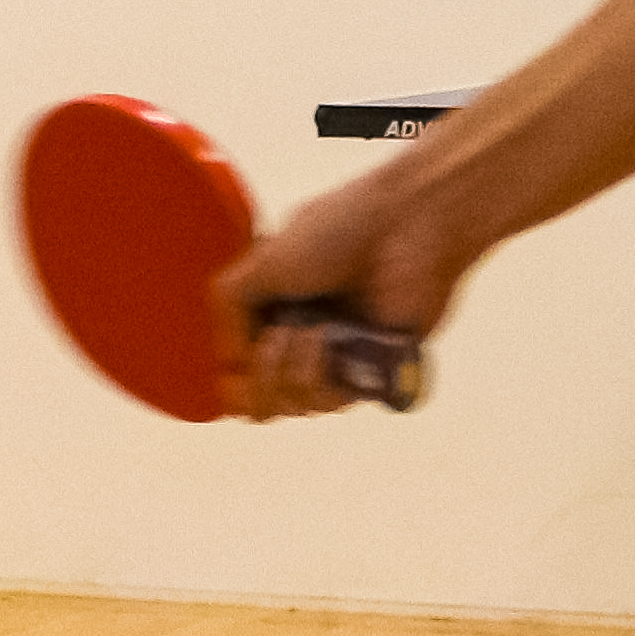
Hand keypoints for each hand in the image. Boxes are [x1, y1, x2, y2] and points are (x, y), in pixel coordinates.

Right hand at [204, 160, 482, 420]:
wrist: (406, 229)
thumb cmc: (340, 229)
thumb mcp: (262, 260)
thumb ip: (228, 309)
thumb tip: (228, 364)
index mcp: (272, 309)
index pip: (236, 370)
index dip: (231, 377)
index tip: (238, 361)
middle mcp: (300, 339)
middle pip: (257, 400)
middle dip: (257, 376)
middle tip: (276, 338)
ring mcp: (335, 359)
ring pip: (291, 406)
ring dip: (288, 369)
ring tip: (309, 330)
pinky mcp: (369, 373)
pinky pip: (328, 403)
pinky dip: (316, 373)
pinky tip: (324, 340)